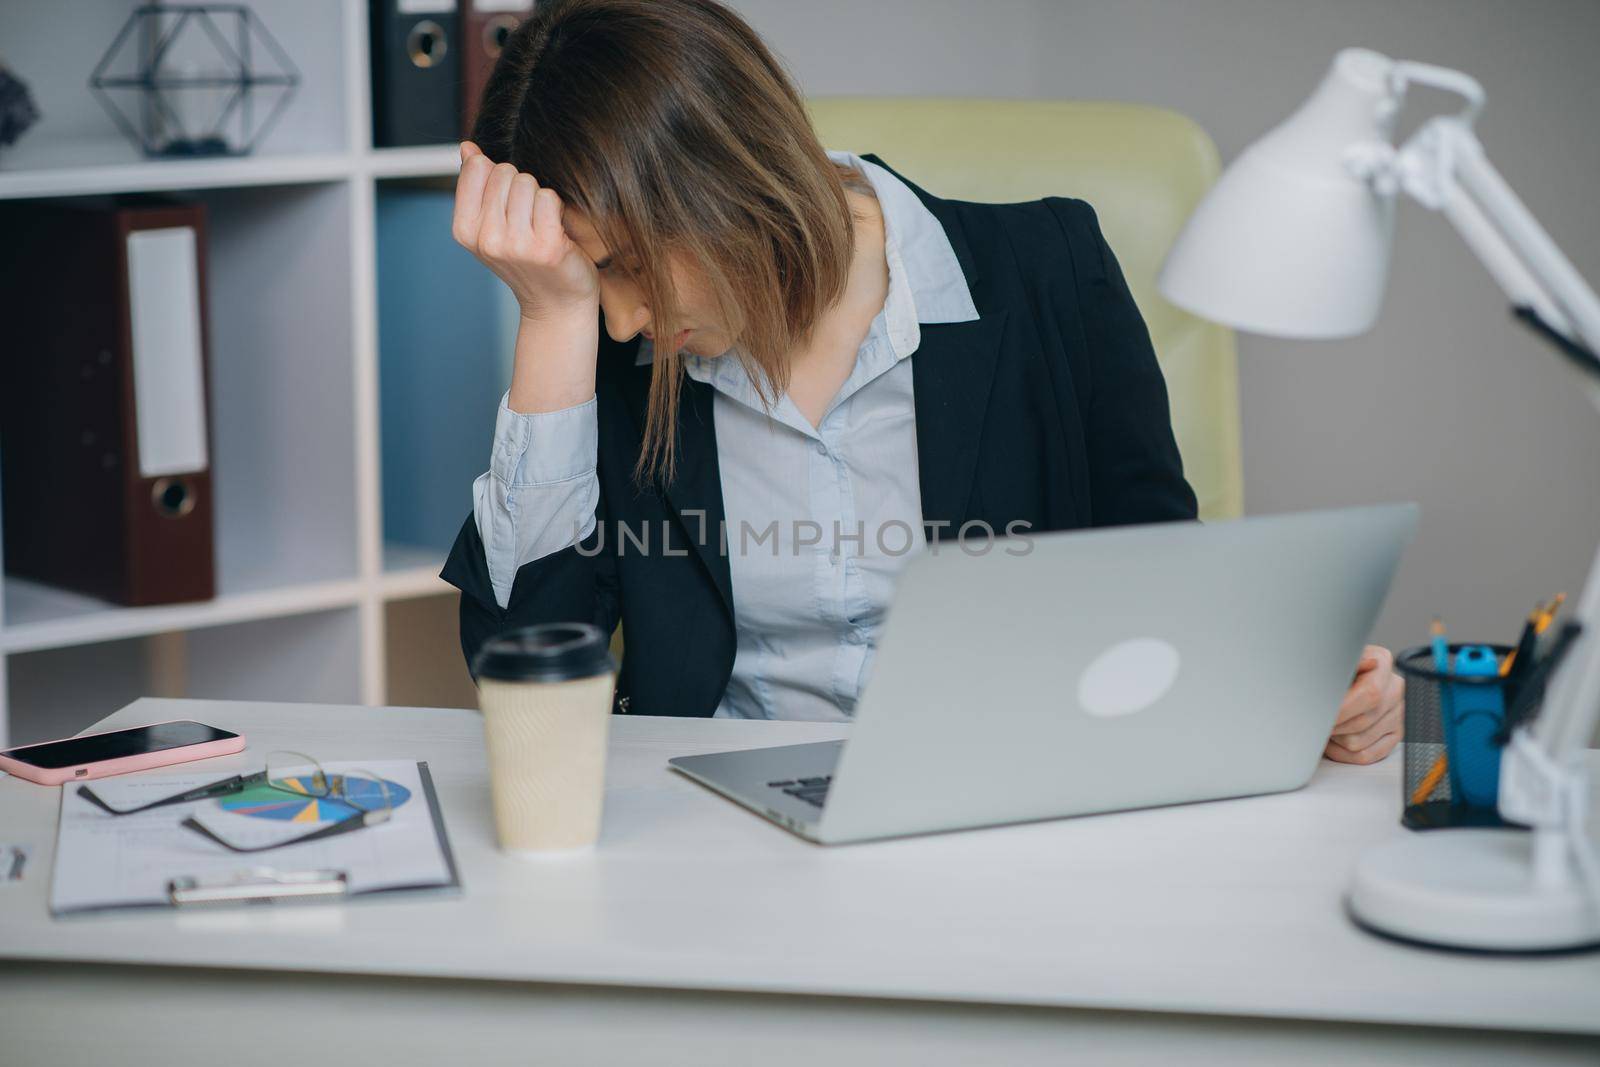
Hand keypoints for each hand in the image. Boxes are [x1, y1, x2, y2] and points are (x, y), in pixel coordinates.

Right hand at [451, 141, 598, 322]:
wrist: (557, 304)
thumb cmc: (526, 260)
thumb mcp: (491, 225)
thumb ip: (477, 185)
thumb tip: (467, 148)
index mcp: (464, 230)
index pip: (478, 167)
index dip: (498, 178)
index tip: (507, 206)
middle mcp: (485, 239)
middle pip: (505, 172)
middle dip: (521, 188)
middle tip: (528, 220)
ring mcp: (515, 245)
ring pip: (528, 182)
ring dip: (540, 198)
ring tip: (542, 226)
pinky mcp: (546, 247)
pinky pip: (549, 198)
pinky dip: (557, 209)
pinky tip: (557, 232)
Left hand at [1324, 645, 1404, 763]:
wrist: (1336, 676)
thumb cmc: (1329, 667)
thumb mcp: (1330, 658)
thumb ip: (1342, 664)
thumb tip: (1368, 664)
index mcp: (1382, 662)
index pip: (1370, 694)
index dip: (1341, 709)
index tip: (1319, 713)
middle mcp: (1395, 688)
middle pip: (1361, 722)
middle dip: (1332, 725)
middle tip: (1314, 719)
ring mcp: (1398, 714)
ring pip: (1358, 742)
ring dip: (1334, 738)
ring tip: (1324, 725)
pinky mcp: (1394, 735)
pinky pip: (1365, 756)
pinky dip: (1342, 752)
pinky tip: (1332, 740)